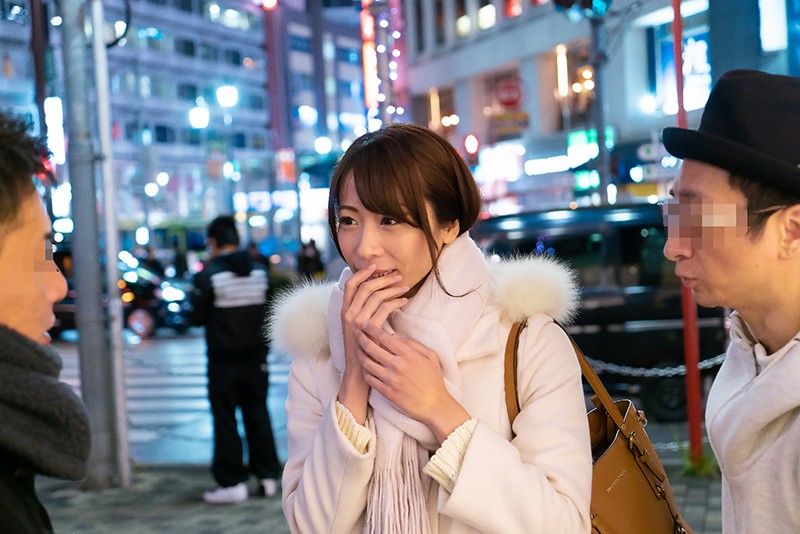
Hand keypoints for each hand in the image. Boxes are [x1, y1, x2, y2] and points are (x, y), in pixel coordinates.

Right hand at [338, 265, 408, 422]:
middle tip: (397, 275)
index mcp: (344, 311)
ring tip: (405, 286)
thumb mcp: (359, 327)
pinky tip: (404, 301)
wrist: (359, 372)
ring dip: (392, 288)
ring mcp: (357, 322)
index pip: (349, 284)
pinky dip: (396, 302)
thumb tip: (376, 292)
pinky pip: (384, 309)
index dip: (361, 272)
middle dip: (383, 278)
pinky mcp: (368, 330)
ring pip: (376, 296)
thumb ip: (363, 311)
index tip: (375, 265)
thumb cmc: (363, 349)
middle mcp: (348, 314)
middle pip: (365, 286)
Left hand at [356, 323, 470, 443]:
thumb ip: (412, 343)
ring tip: (357, 349)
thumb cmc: (434, 380)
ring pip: (367, 363)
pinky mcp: (386, 392)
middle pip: (371, 348)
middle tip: (356, 332)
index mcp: (408, 354)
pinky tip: (364, 366)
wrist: (434, 405)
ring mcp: (390, 380)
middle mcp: (397, 366)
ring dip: (360, 354)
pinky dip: (364, 371)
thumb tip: (394, 336)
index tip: (365, 324)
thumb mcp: (430, 356)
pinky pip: (369, 379)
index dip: (372, 329)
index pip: (384, 337)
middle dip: (361, 338)